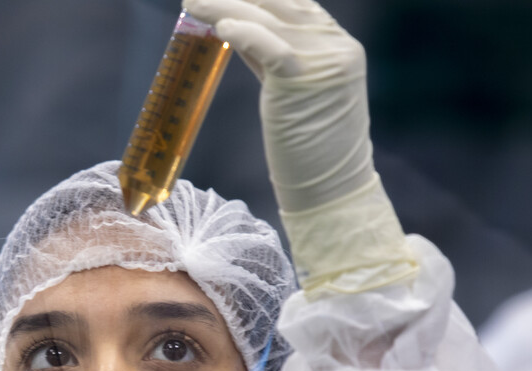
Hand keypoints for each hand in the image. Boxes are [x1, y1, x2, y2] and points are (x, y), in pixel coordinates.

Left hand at [185, 0, 413, 292]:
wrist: (332, 191)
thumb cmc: (308, 151)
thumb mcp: (291, 92)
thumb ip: (270, 58)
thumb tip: (233, 29)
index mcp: (339, 46)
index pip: (293, 4)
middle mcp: (337, 46)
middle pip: (280, 3)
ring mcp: (325, 61)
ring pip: (269, 18)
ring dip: (225, 6)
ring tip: (192, 2)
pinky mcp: (306, 80)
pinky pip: (270, 45)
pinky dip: (242, 32)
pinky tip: (219, 27)